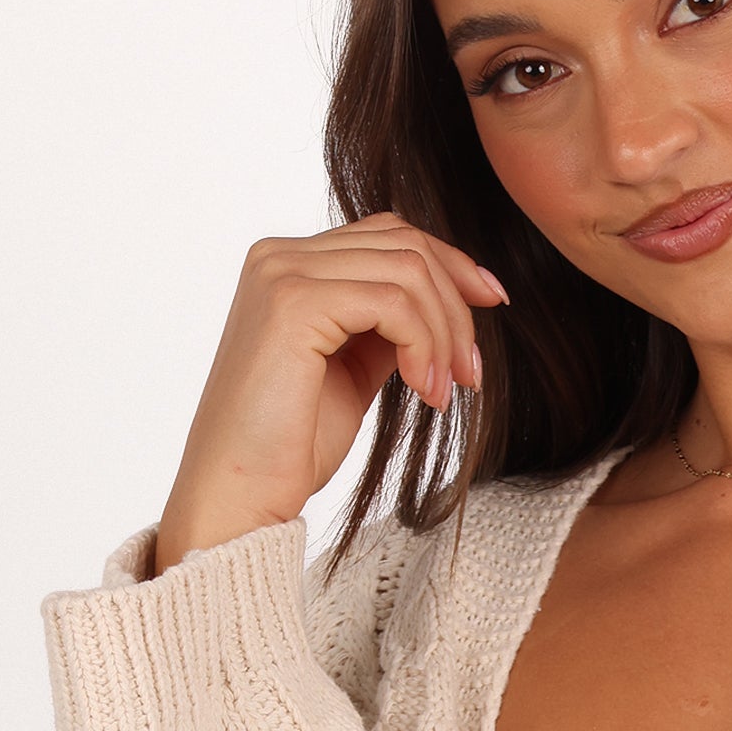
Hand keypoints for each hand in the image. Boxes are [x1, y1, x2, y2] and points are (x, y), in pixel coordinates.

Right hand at [154, 217, 508, 570]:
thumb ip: (386, 327)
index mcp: (289, 266)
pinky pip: (394, 302)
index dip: (450, 264)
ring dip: (445, 334)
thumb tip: (445, 303)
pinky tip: (425, 392)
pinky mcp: (293, 304)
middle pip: (404, 243)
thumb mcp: (353, 371)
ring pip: (407, 270)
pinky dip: (425, 345)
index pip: (388, 234)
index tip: (492, 305)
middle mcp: (279, 257)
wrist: (239, 496)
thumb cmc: (290, 448)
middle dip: (456, 307)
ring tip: (444, 393)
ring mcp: (282, 274)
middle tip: (470, 375)